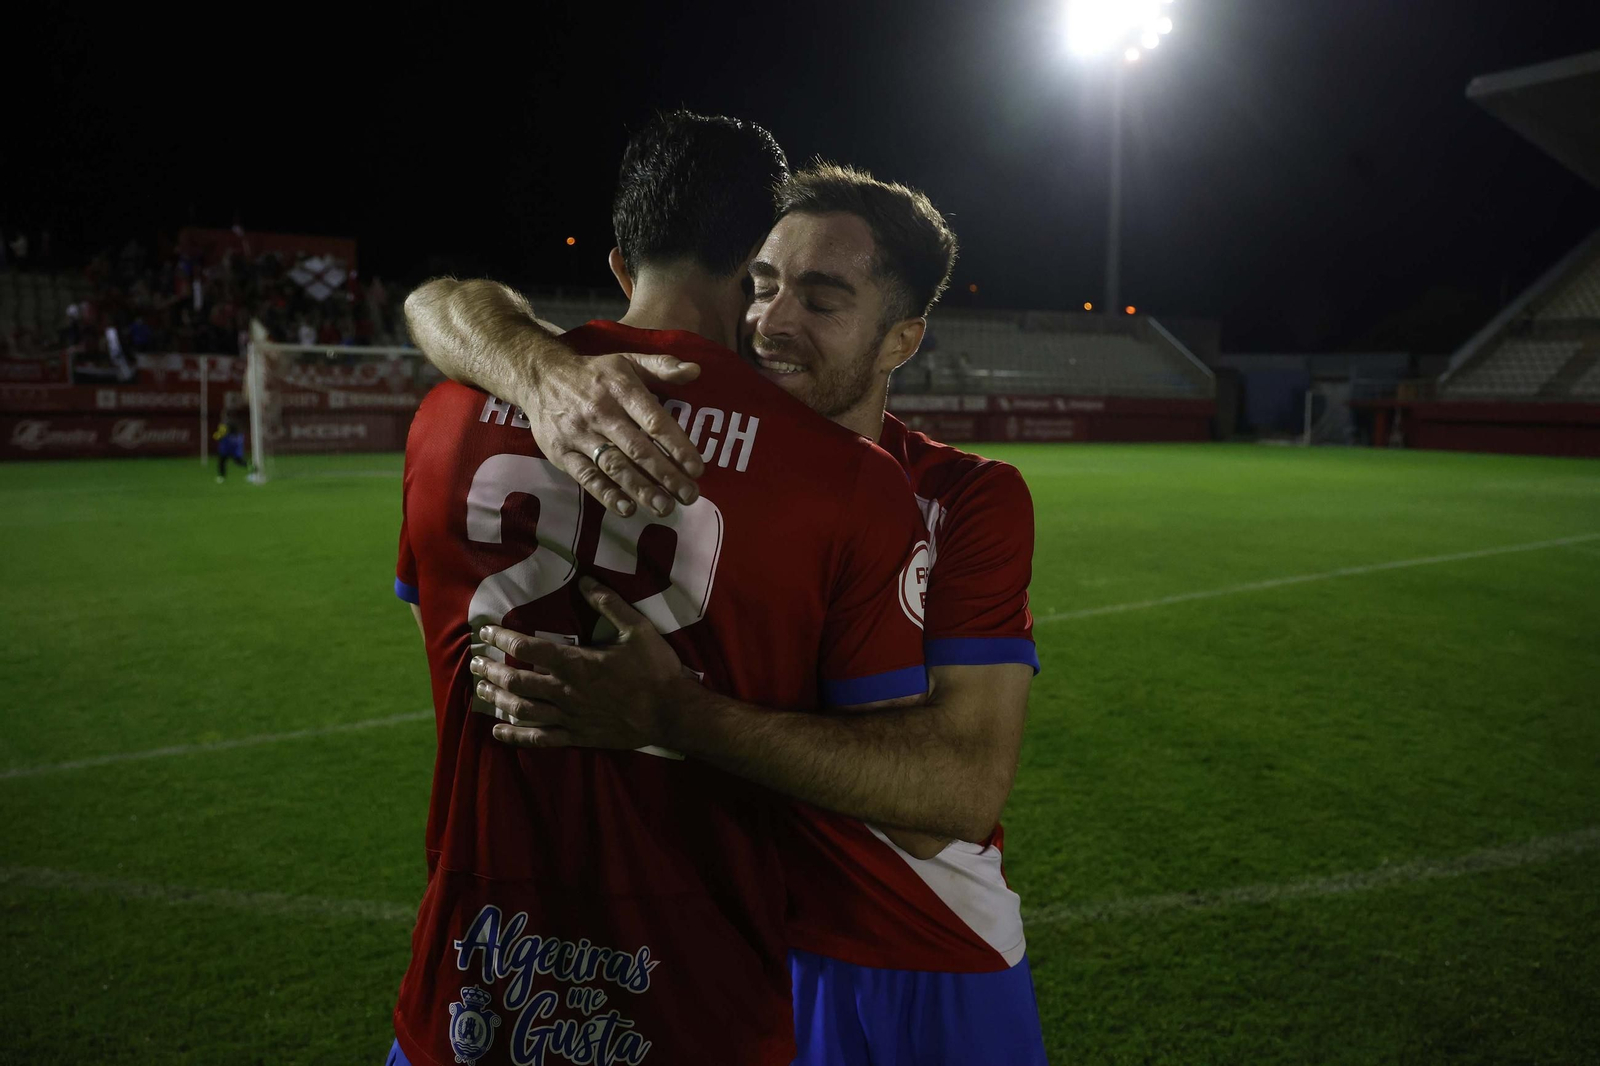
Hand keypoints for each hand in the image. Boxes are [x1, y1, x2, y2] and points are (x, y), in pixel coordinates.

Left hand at [469, 577, 692, 750]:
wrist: (672, 713)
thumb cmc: (656, 669)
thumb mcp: (638, 629)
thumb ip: (609, 604)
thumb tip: (586, 580)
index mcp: (576, 663)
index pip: (527, 649)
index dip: (502, 638)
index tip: (486, 631)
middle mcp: (565, 691)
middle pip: (516, 681)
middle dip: (491, 669)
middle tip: (474, 661)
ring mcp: (569, 716)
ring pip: (522, 709)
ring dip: (497, 698)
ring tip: (480, 688)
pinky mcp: (577, 736)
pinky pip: (540, 738)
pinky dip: (516, 736)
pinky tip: (498, 731)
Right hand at [522, 349, 705, 518]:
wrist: (540, 376)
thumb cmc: (595, 374)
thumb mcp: (628, 360)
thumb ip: (663, 366)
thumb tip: (696, 371)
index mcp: (621, 388)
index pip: (654, 421)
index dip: (677, 446)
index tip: (697, 469)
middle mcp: (601, 411)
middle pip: (638, 449)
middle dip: (666, 475)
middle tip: (690, 495)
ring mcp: (579, 434)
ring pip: (614, 466)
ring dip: (642, 489)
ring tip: (665, 507)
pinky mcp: (561, 452)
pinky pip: (586, 476)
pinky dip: (606, 494)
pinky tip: (627, 508)